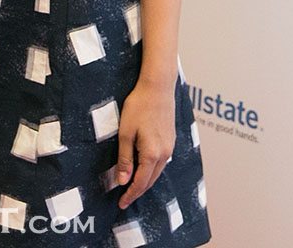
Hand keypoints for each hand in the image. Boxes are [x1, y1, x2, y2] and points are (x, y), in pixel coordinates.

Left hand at [116, 78, 175, 209]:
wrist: (157, 87)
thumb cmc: (138, 106)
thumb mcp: (126, 133)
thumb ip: (125, 158)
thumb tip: (122, 181)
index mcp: (152, 154)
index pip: (140, 183)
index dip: (130, 195)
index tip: (121, 204)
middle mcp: (164, 154)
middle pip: (150, 180)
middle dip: (137, 191)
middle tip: (124, 198)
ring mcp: (170, 147)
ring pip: (157, 172)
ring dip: (145, 180)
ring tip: (132, 185)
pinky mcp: (171, 139)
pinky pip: (161, 162)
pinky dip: (151, 169)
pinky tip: (144, 167)